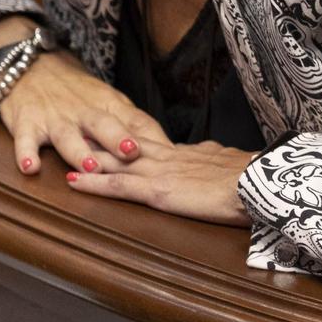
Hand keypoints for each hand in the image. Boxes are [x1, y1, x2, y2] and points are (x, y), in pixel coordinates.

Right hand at [0, 50, 169, 176]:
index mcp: (107, 105)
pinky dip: (25, 154)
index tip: (169, 154)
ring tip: (90, 167)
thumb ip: (133, 125)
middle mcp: (83, 111)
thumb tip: (169, 152)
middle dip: (117, 138)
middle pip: (103, 124)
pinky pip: (25, 140)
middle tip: (131, 153)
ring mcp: (54, 118)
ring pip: (67, 136)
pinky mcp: (26, 124)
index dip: (151, 136)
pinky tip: (30, 168)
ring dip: (79, 151)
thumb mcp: (107, 102)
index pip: (134, 120)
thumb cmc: (75, 92)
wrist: (29, 66)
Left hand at [65, 139, 253, 225]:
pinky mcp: (157, 190)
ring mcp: (159, 172)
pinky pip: (118, 187)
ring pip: (114, 163)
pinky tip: (73, 183)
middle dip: (97, 141)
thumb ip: (215, 158)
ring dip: (86, 159)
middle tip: (71, 132)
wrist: (260, 182)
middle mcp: (167, 157)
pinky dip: (93, 185)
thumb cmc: (254, 178)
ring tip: (61, 153)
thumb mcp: (230, 163)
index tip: (105, 132)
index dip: (124, 139)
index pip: (148, 144)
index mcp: (185, 153)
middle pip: (123, 146)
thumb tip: (215, 154)